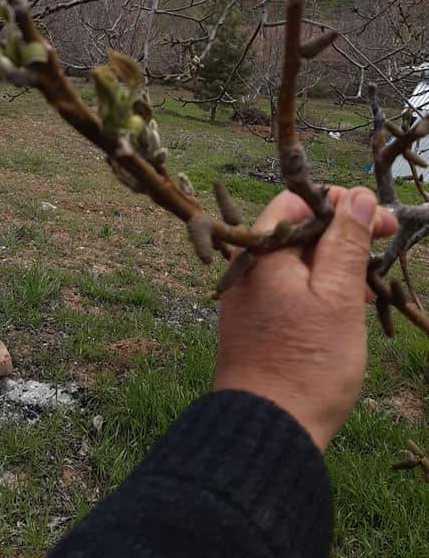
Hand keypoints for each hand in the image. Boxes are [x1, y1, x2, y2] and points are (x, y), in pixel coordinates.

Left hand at [214, 187, 396, 450]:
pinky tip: (346, 308)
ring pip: (297, 263)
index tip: (380, 219)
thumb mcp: (338, 297)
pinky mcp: (255, 322)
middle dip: (342, 237)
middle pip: (298, 232)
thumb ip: (347, 243)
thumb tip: (359, 197)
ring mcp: (248, 296)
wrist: (265, 430)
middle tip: (382, 248)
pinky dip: (318, 290)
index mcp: (262, 252)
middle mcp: (247, 268)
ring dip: (334, 266)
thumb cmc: (307, 363)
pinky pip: (289, 290)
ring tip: (369, 286)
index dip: (342, 205)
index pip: (299, 203)